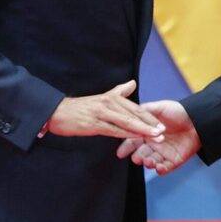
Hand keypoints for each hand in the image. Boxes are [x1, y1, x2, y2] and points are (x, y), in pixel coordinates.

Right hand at [46, 81, 163, 139]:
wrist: (57, 112)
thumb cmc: (80, 108)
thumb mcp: (101, 98)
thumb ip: (119, 91)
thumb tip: (133, 83)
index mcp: (112, 98)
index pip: (135, 108)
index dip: (149, 117)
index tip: (162, 124)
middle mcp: (109, 103)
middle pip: (134, 114)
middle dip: (150, 124)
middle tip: (163, 132)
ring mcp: (102, 113)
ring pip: (127, 122)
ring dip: (142, 130)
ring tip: (155, 137)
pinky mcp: (94, 124)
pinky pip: (113, 130)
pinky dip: (126, 134)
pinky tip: (135, 138)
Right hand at [115, 100, 199, 174]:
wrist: (198, 119)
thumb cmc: (178, 112)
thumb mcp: (160, 108)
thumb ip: (144, 111)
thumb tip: (129, 114)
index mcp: (147, 134)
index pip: (133, 142)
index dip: (126, 147)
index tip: (120, 152)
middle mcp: (153, 145)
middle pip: (141, 154)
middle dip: (137, 157)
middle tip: (136, 158)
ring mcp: (163, 154)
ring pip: (151, 162)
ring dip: (148, 163)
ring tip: (148, 161)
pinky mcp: (174, 161)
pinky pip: (165, 168)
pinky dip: (161, 169)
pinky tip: (159, 168)